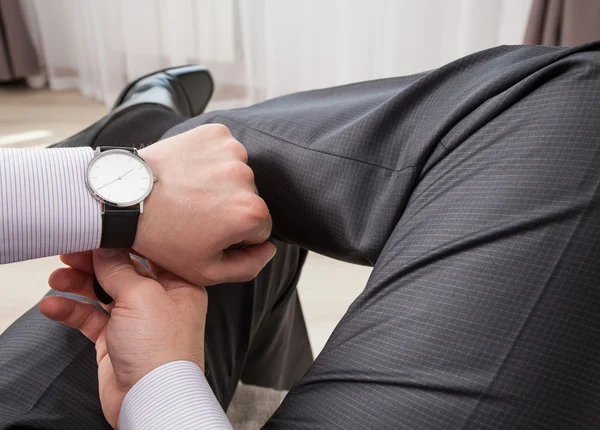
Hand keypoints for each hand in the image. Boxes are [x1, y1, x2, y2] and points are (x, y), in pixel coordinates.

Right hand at [39, 249, 207, 428]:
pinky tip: (53, 306)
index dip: (124, 242)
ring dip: (79, 284)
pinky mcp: (115, 341)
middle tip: (70, 253)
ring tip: (57, 277)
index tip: (98, 233)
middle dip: (95, 262)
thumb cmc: (161, 350)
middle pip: (123, 271)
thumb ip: (119, 268)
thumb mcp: (142, 296)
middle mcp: (160, 300)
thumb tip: (104, 246)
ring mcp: (136, 321)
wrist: (150, 399)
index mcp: (179, 285)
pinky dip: (72, 310)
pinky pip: (90, 318)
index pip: (150, 254)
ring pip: (104, 293)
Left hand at [135, 124, 275, 285]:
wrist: (126, 196)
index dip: (235, 235)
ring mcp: (232, 151)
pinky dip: (211, 159)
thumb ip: (248, 266)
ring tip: (189, 192)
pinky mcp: (216, 132)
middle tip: (195, 213)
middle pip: (251, 199)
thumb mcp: (205, 271)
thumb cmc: (163, 238)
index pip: (261, 229)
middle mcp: (248, 177)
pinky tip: (189, 171)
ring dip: (220, 182)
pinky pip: (225, 150)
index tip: (208, 232)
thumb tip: (270, 248)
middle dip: (229, 207)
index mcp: (252, 213)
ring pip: (238, 174)